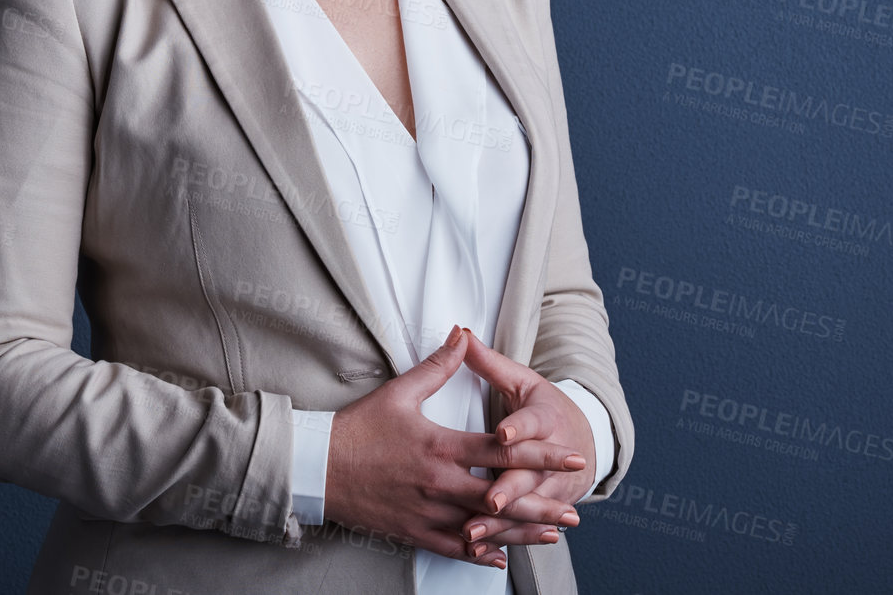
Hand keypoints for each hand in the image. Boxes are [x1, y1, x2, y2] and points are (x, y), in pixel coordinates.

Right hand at [323, 325, 587, 567]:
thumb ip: (437, 367)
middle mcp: (439, 483)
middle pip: (501, 496)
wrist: (317, 468)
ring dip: (520, 531)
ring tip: (552, 532)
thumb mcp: (399, 392)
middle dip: (541, 503)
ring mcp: (426, 511)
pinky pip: (452, 548)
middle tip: (575, 508)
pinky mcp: (412, 530)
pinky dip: (479, 554)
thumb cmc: (357, 429)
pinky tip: (501, 558)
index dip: (540, 453)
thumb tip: (462, 336)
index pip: (501, 451)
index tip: (570, 455)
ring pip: (483, 528)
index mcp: (440, 446)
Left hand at [455, 331, 596, 548]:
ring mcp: (552, 486)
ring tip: (473, 533)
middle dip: (509, 489)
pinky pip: (524, 527)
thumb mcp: (523, 381)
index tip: (502, 434)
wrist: (587, 441)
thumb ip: (490, 363)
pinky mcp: (547, 508)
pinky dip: (504, 539)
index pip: (532, 423)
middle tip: (488, 500)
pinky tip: (481, 550)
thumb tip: (461, 333)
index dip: (518, 429)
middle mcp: (553, 455)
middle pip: (530, 473)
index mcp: (545, 417)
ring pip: (526, 508)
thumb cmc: (544, 408)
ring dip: (502, 523)